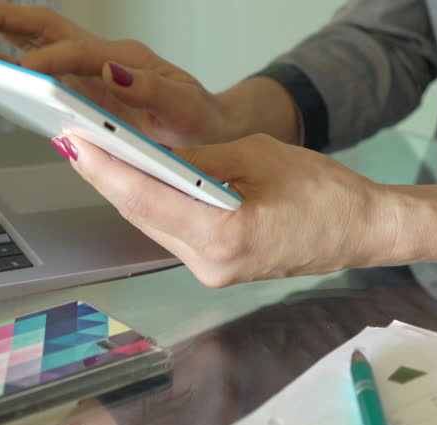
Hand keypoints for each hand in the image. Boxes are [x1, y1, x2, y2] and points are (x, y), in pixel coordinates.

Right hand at [0, 0, 230, 146]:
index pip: (79, 54)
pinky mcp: (82, 87)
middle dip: (3, 19)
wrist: (208, 124)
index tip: (25, 72)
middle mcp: (102, 60)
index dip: (51, 61)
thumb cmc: (198, 118)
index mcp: (126, 61)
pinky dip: (9, 59)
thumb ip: (154, 90)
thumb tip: (114, 72)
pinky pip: (40, 67)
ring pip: (37, 40)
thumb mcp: (186, 107)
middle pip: (46, 27)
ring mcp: (89, 72)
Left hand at [51, 134, 396, 287]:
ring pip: (152, 225)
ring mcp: (212, 273)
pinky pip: (171, 232)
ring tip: (95, 154)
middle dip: (106, 177)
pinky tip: (136, 179)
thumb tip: (149, 153)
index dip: (106, 171)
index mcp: (226, 237)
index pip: (148, 200)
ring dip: (125, 191)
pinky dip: (151, 204)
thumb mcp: (259, 157)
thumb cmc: (326, 193)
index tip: (75, 143)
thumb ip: (199, 160)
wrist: (361, 230)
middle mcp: (212, 265)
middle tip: (76, 139)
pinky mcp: (215, 268)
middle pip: (142, 215)